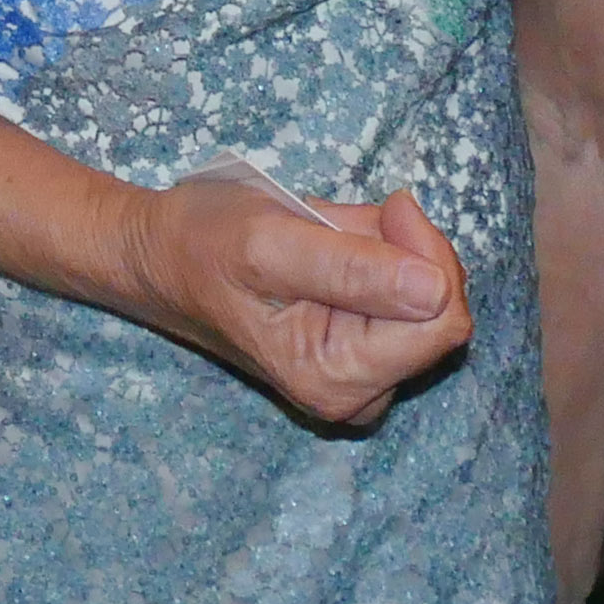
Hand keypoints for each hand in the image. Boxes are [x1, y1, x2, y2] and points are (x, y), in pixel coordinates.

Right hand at [116, 176, 469, 430]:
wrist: (162, 257)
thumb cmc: (205, 244)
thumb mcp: (271, 240)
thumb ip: (352, 268)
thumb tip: (437, 289)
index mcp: (335, 377)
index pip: (441, 319)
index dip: (425, 252)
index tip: (387, 207)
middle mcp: (356, 395)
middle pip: (441, 314)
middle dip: (405, 252)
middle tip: (343, 225)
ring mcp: (359, 382)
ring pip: (427, 304)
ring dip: (390, 254)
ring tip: (327, 238)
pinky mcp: (360, 362)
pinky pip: (407, 305)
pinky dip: (382, 265)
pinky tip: (333, 255)